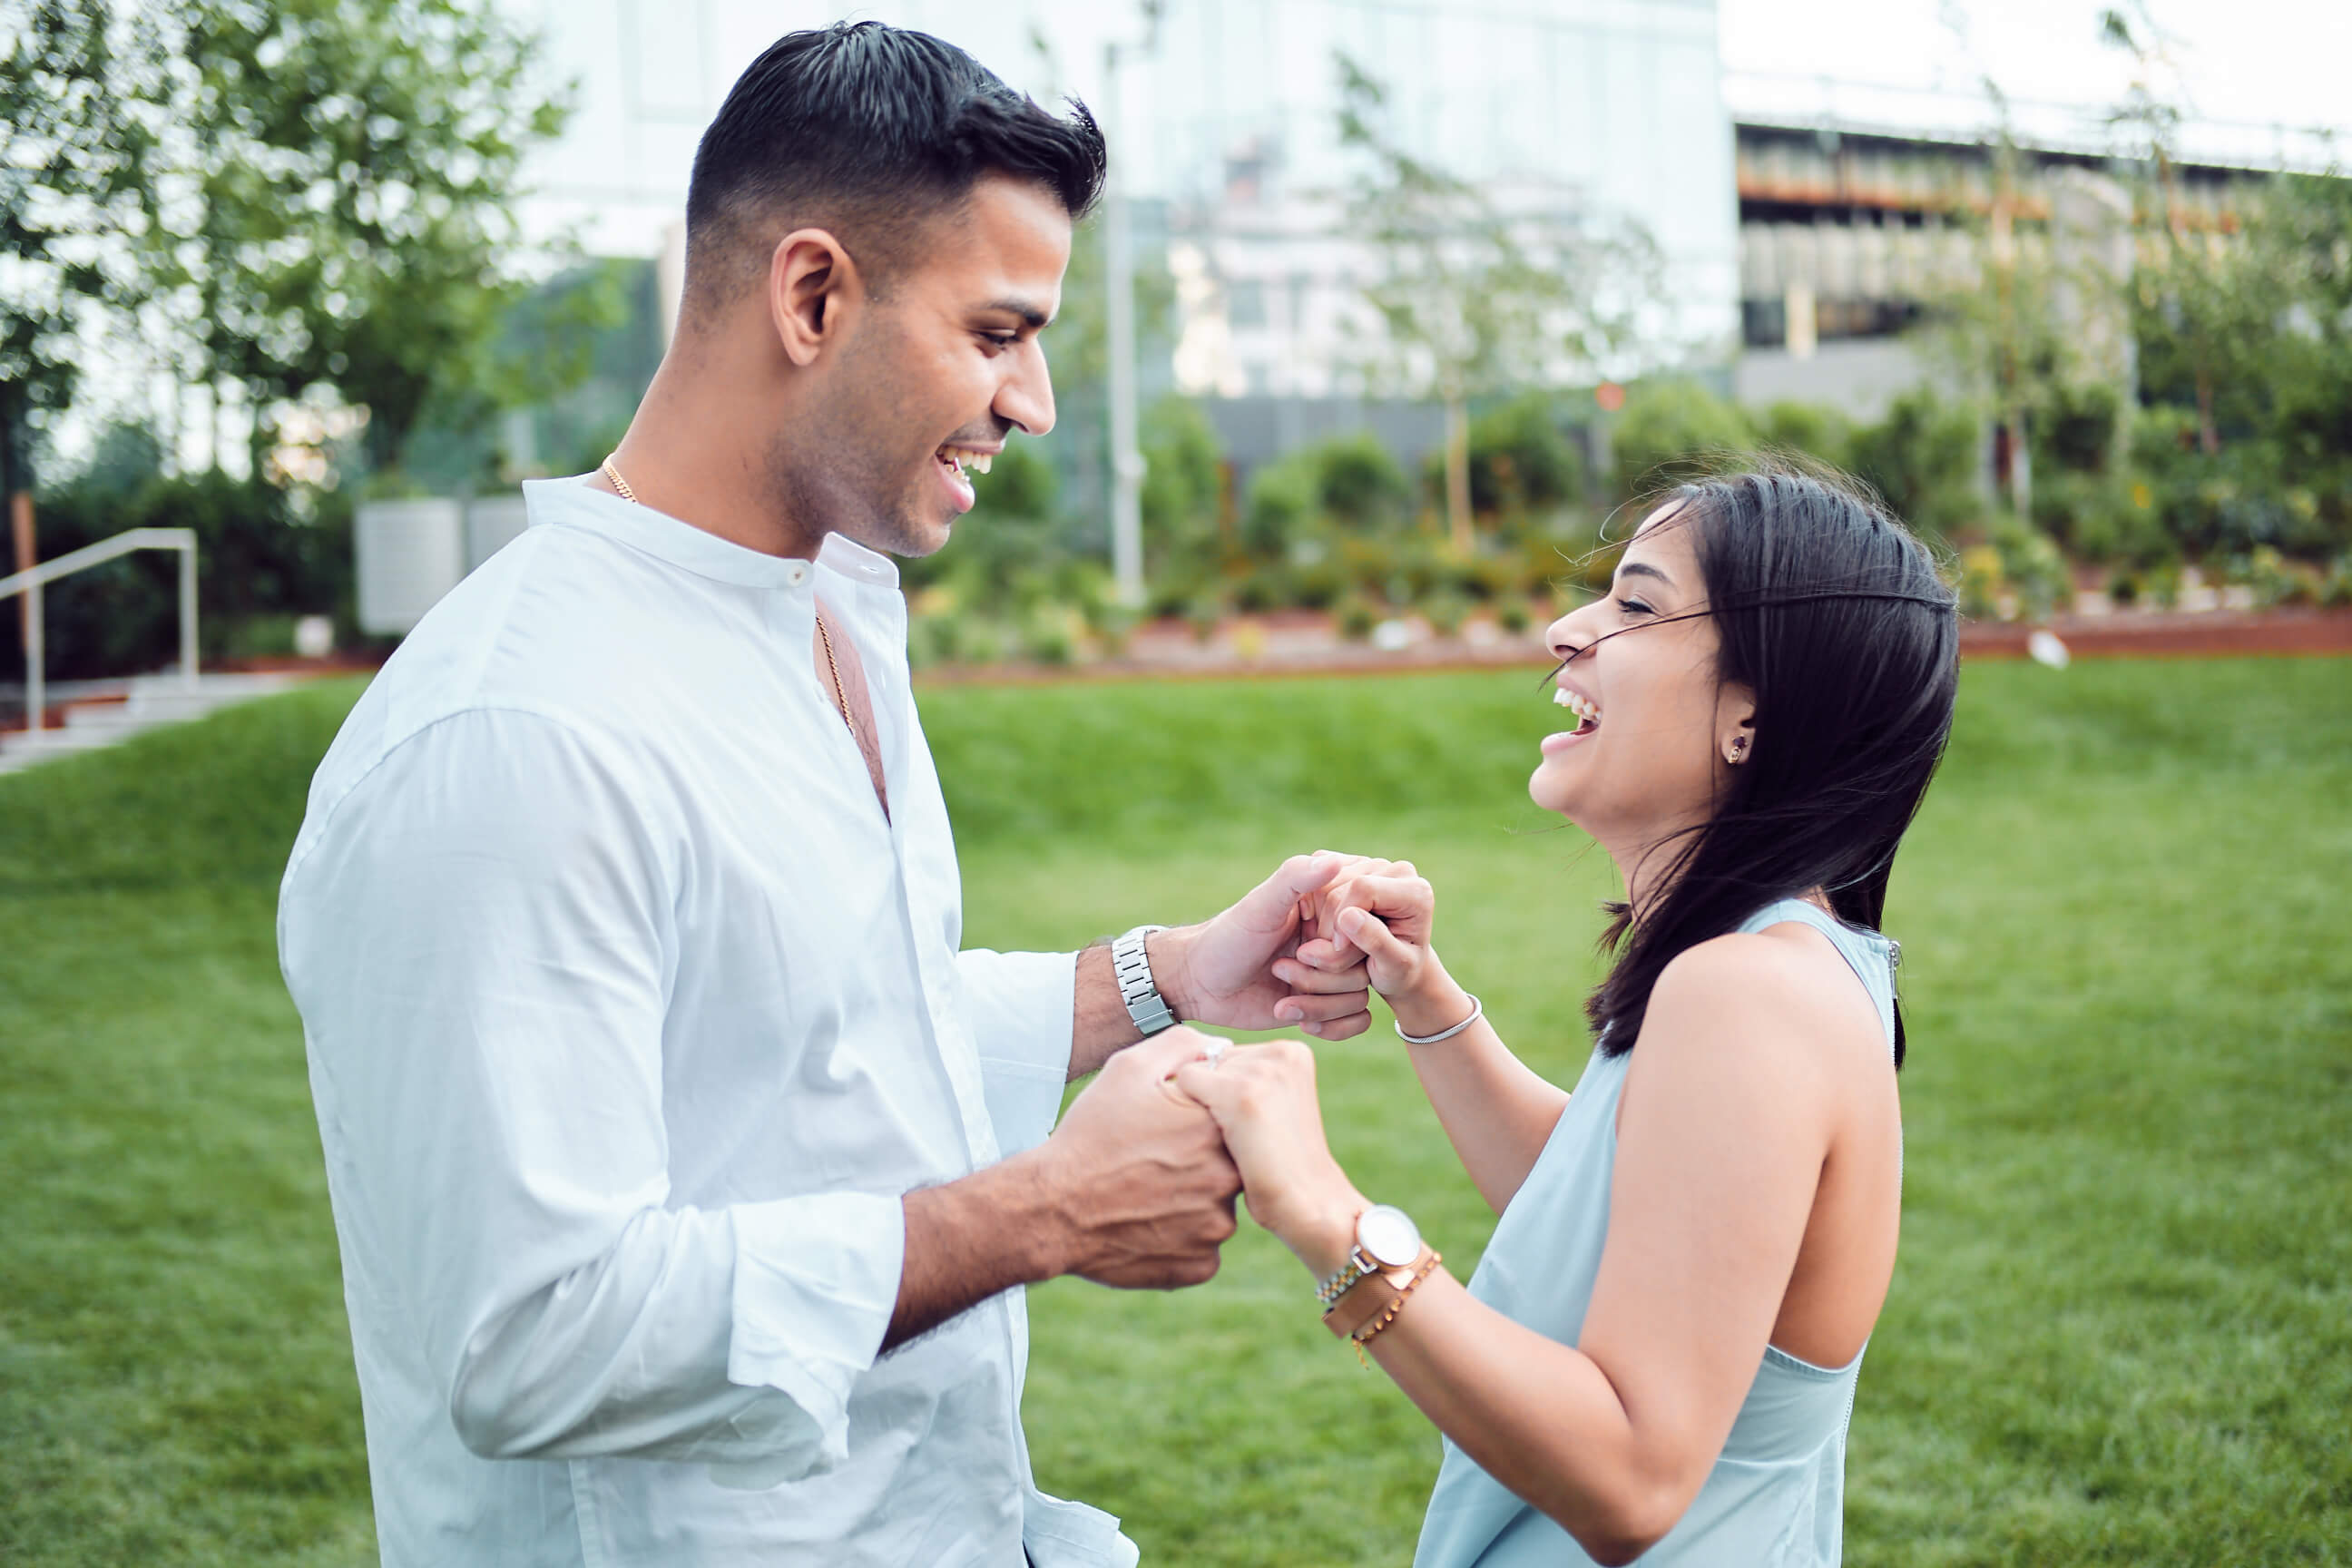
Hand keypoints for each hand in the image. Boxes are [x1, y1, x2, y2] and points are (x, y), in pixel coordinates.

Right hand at [1033, 1028, 1242, 1288]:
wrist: (1050, 1207)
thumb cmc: (1089, 1135)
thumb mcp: (1128, 1069)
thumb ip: (1185, 1046)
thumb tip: (1223, 1049)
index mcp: (1218, 1129)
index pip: (1236, 1120)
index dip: (1202, 1122)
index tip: (1170, 1129)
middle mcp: (1227, 1180)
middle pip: (1230, 1165)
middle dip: (1200, 1162)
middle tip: (1155, 1163)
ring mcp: (1215, 1229)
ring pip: (1217, 1209)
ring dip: (1191, 1203)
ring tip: (1146, 1194)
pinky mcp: (1200, 1266)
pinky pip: (1202, 1248)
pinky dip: (1181, 1239)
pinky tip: (1146, 1225)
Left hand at [1159, 852, 1376, 1038]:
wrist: (1200, 983)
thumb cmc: (1227, 938)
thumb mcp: (1260, 906)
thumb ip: (1295, 879)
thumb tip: (1335, 860)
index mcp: (1327, 911)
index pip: (1362, 932)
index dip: (1336, 949)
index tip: (1300, 950)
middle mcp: (1334, 942)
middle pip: (1363, 969)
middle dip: (1320, 980)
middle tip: (1278, 970)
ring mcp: (1331, 975)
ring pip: (1358, 998)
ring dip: (1317, 1004)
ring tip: (1281, 999)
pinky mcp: (1325, 1004)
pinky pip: (1356, 1021)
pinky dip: (1330, 1026)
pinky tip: (1294, 1017)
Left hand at [1172, 1040, 1361, 1276]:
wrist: (1308, 1203)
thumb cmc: (1282, 1164)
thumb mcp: (1275, 1104)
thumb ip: (1246, 1078)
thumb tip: (1190, 1069)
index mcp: (1293, 1052)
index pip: (1228, 1056)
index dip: (1226, 1096)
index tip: (1254, 1126)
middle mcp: (1279, 1052)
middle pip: (1210, 1061)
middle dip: (1214, 1098)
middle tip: (1246, 1136)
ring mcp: (1262, 1071)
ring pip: (1196, 1072)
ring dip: (1203, 1109)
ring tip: (1238, 1140)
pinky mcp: (1241, 1093)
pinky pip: (1186, 1081)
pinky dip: (1187, 1112)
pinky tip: (1220, 1140)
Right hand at [1301, 862, 1441, 1004]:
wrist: (1397, 969)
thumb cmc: (1398, 971)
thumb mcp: (1394, 967)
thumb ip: (1375, 942)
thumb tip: (1347, 916)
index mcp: (1415, 890)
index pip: (1363, 888)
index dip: (1342, 918)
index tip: (1339, 949)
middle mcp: (1396, 871)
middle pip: (1340, 885)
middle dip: (1330, 924)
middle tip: (1336, 954)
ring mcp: (1373, 866)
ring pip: (1324, 884)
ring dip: (1320, 920)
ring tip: (1335, 945)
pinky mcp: (1352, 867)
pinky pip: (1317, 883)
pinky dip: (1314, 910)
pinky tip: (1327, 931)